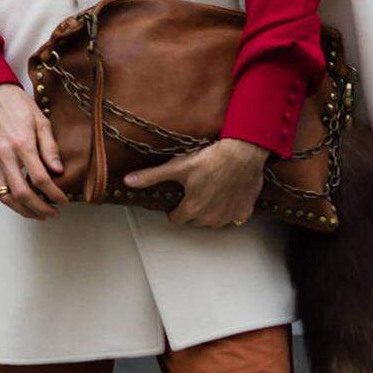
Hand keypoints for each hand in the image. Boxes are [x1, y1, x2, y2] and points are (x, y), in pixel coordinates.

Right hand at [0, 82, 69, 220]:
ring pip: (7, 197)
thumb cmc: (17, 106)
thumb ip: (50, 148)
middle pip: (23, 193)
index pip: (40, 178)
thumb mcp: (41, 121)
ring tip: (39, 214)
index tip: (63, 200)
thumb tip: (58, 171)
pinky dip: (11, 201)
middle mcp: (6, 155)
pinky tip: (23, 203)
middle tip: (53, 213)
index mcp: (22, 144)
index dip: (54, 194)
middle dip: (40, 208)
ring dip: (24, 210)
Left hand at [125, 137, 268, 228]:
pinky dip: (231, 208)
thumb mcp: (177, 166)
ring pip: (213, 220)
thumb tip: (129, 181)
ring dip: (211, 210)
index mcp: (192, 209)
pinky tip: (229, 194)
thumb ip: (152, 176)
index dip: (175, 209)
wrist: (242, 153)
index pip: (176, 219)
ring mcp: (228, 216)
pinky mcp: (244, 211)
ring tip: (212, 190)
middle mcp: (210, 218)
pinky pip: (234, 216)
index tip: (179, 197)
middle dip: (193, 209)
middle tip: (196, 190)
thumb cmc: (210, 158)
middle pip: (195, 220)